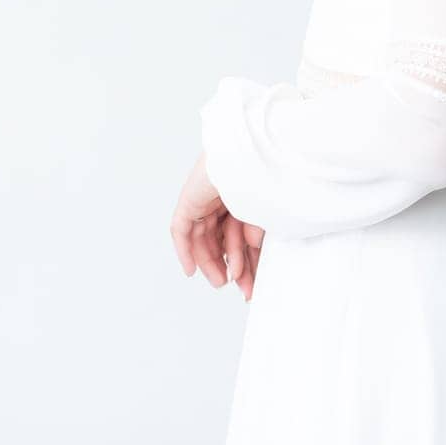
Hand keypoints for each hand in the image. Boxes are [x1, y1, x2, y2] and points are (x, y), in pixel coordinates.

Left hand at [170, 151, 264, 300]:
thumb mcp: (262, 218)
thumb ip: (255, 240)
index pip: (240, 235)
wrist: (250, 156)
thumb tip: (249, 259)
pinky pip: (181, 230)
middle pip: (221, 239)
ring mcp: (204, 200)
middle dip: (230, 265)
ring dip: (212, 262)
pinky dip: (185, 251)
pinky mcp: (189, 201)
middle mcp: (223, 199)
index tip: (250, 284)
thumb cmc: (263, 177)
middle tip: (239, 288)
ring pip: (204, 238)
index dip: (246, 261)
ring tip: (221, 281)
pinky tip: (190, 271)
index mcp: (243, 198)